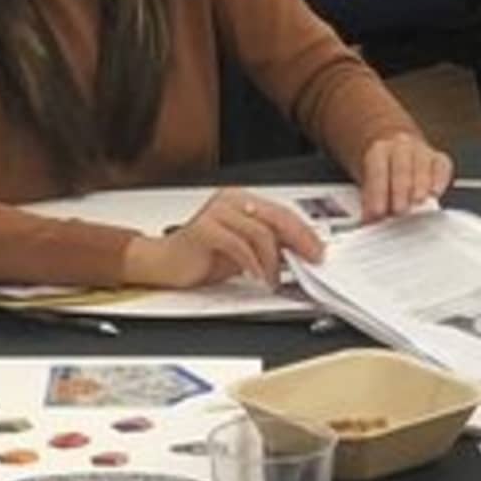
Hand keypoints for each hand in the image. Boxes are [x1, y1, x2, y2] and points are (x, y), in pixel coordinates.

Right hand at [121, 189, 328, 289]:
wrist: (162, 263)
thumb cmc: (200, 257)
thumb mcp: (243, 252)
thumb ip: (268, 247)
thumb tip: (299, 253)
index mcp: (241, 201)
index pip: (281, 212)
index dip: (304, 231)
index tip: (318, 250)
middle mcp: (230, 201)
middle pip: (276, 217)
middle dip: (299, 240)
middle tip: (311, 259)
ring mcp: (216, 212)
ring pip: (260, 232)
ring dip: (273, 261)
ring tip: (273, 279)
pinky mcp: (204, 229)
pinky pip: (239, 245)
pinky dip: (253, 264)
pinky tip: (257, 277)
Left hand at [357, 133, 453, 221]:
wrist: (395, 154)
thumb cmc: (382, 173)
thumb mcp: (368, 183)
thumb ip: (371, 200)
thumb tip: (370, 220)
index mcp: (379, 151)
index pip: (377, 171)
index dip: (376, 193)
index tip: (377, 212)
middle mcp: (401, 146)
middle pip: (401, 167)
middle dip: (399, 191)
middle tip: (398, 210)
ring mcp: (422, 151)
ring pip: (422, 165)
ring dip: (420, 186)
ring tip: (416, 203)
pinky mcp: (439, 159)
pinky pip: (442, 166)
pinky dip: (439, 180)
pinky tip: (434, 193)